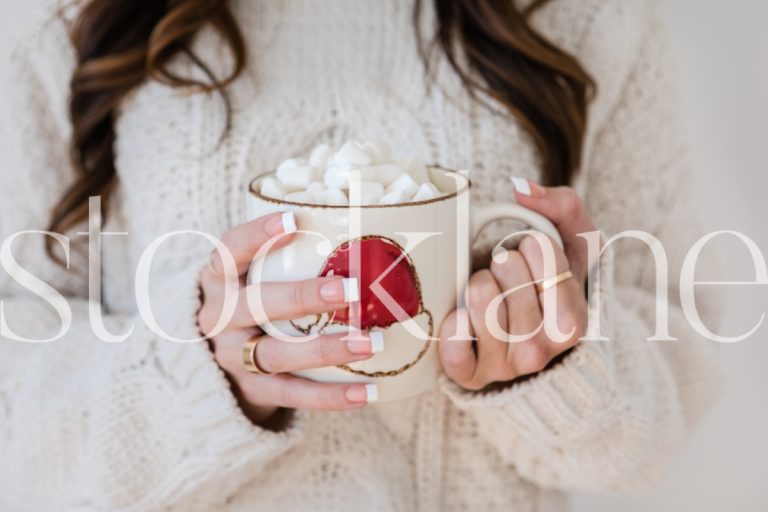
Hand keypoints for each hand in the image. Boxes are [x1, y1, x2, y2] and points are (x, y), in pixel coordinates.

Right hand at [197, 212, 377, 426]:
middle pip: (255, 305)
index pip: (228, 252)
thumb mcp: (248, 278)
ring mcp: (231, 357)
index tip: (294, 219)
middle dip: (303, 296)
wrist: (209, 366)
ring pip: (275, 354)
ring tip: (370, 343)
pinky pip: (291, 395)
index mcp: (217, 281)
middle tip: (351, 290)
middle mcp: (218, 318)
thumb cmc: (250, 303)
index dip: (257, 235)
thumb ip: (285, 259)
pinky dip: (330, 396)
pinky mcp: (252, 391)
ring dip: (325, 349)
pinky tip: (368, 391)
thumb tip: (364, 234)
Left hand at [438, 182, 597, 390]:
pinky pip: (453, 346)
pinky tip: (460, 315)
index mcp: (573, 323)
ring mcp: (505, 367)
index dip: (534, 246)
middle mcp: (542, 351)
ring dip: (476, 284)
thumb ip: (563, 208)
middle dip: (502, 261)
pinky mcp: (469, 377)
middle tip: (505, 271)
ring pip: (481, 301)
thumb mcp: (574, 247)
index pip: (546, 259)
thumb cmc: (550, 288)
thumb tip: (521, 188)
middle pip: (508, 275)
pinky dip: (452, 324)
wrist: (526, 342)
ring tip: (484, 288)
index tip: (532, 253)